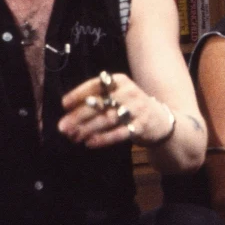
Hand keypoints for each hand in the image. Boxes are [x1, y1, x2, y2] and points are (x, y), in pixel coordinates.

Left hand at [58, 71, 172, 148]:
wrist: (161, 120)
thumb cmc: (132, 107)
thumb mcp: (119, 95)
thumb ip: (98, 100)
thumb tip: (69, 112)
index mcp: (120, 81)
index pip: (96, 85)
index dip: (79, 94)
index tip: (64, 105)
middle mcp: (129, 92)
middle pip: (100, 104)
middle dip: (79, 116)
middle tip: (63, 127)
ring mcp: (137, 109)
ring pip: (107, 119)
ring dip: (88, 129)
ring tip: (74, 136)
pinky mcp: (141, 126)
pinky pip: (119, 133)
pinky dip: (103, 139)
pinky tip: (90, 143)